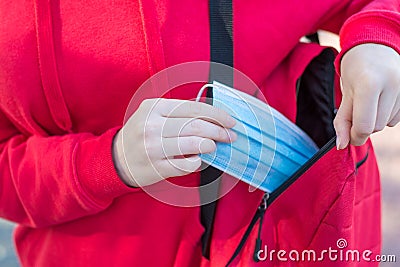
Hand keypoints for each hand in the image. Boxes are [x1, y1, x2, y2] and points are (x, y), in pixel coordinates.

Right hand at [112, 98, 236, 186]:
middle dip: (218, 131)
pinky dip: (196, 162)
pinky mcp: (155, 167)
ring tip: (213, 146)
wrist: (117, 158)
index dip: (216, 114)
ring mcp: (153, 147)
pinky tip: (196, 159)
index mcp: (154, 107)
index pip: (193, 107)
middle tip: (229, 136)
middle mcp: (152, 125)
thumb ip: (179, 113)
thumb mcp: (154, 115)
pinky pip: (185, 164)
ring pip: (192, 144)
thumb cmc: (141, 134)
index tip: (230, 121)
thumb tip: (213, 117)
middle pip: (195, 126)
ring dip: (209, 145)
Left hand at [334, 43, 399, 148]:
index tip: (349, 136)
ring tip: (370, 100)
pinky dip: (387, 114)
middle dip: (364, 125)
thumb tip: (342, 145)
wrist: (375, 46)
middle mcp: (391, 84)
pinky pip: (397, 118)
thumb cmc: (355, 70)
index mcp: (369, 84)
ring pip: (387, 124)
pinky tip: (382, 99)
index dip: (355, 136)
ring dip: (376, 119)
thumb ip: (342, 121)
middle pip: (376, 127)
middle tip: (357, 110)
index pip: (364, 126)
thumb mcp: (345, 94)